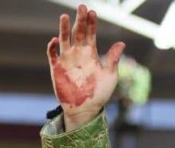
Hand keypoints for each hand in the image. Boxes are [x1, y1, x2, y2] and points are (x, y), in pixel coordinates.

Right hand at [47, 4, 125, 129]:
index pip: (91, 34)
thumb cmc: (99, 93)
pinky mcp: (57, 68)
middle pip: (78, 32)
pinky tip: (56, 40)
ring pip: (64, 39)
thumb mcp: (110, 76)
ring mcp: (67, 60)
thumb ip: (113, 59)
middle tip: (81, 7)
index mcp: (91, 54)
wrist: (86, 109)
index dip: (91, 23)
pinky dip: (53, 47)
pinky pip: (52, 54)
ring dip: (63, 28)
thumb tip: (122, 43)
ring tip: (65, 16)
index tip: (93, 12)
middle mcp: (78, 54)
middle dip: (79, 20)